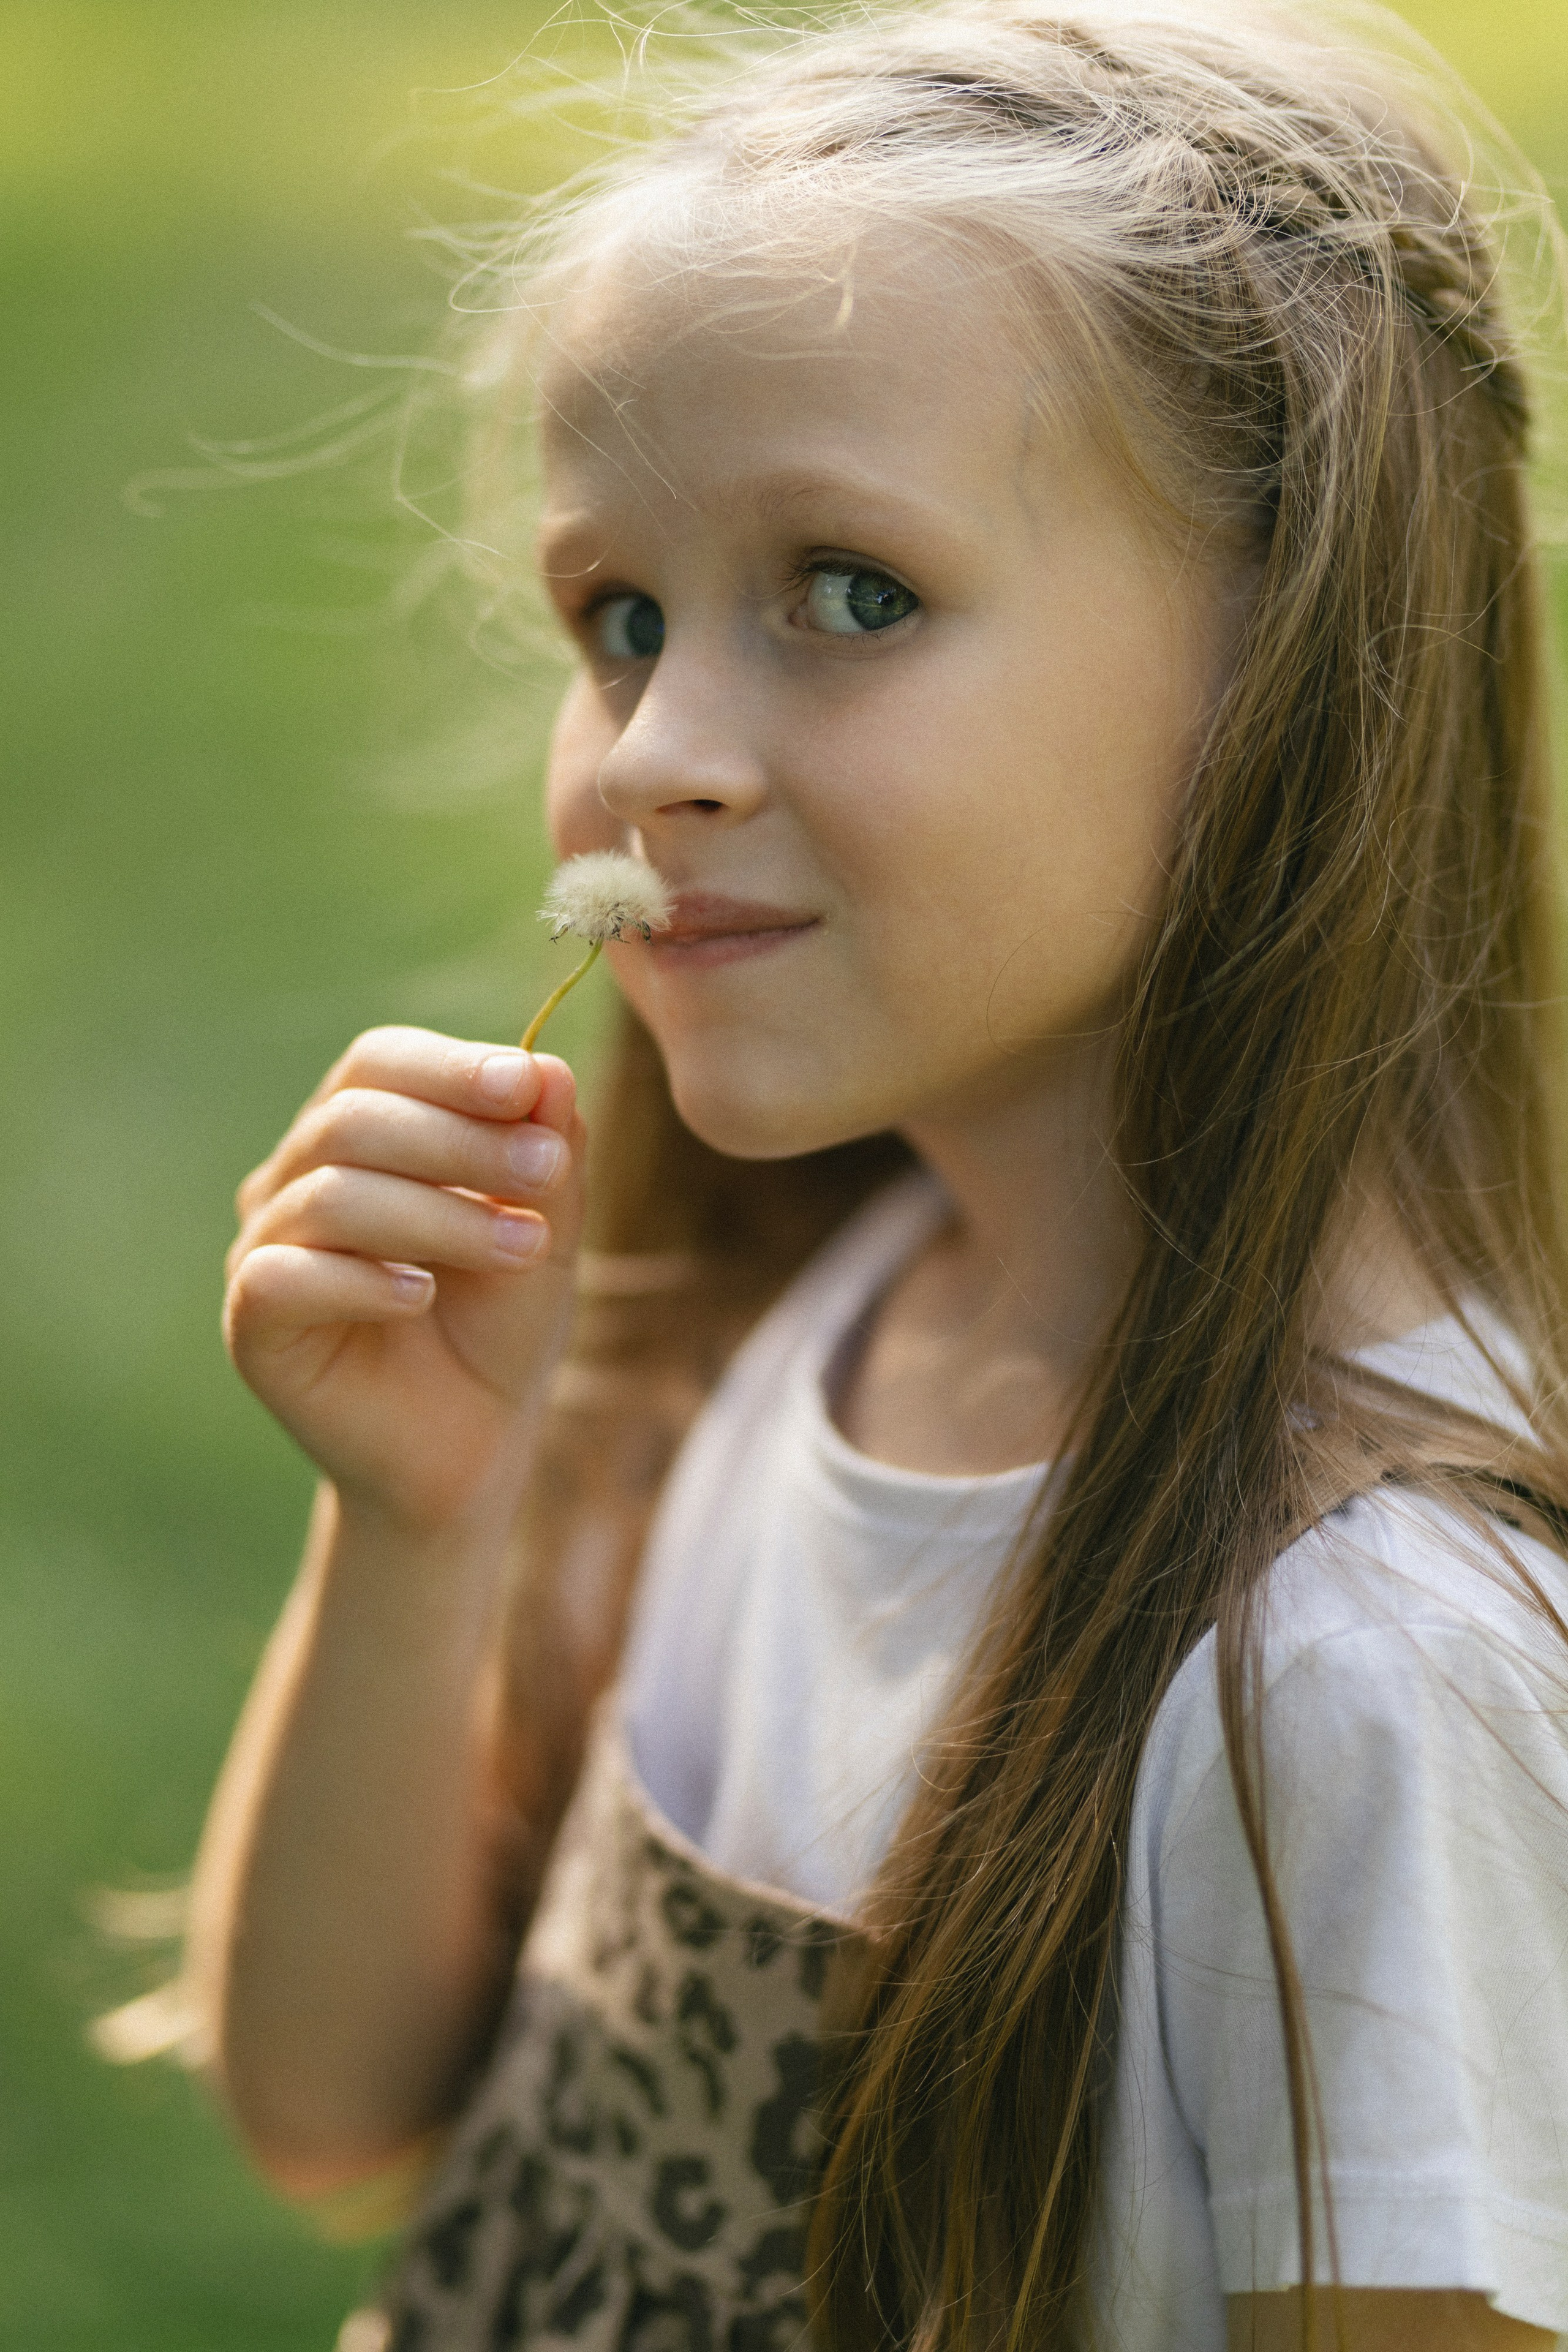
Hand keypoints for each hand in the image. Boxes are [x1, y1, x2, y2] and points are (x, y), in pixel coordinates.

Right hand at [224, 1028, 584, 1530]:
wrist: (471, 1444)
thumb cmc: (499, 1323)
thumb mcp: (546, 1230)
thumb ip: (549, 1154)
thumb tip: (548, 1070)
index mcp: (357, 1134)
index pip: (379, 1062)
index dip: (449, 1067)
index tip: (524, 1086)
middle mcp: (296, 1178)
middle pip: (352, 1118)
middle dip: (459, 1139)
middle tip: (547, 1173)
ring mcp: (265, 1249)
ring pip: (330, 1194)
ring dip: (439, 1214)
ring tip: (523, 1247)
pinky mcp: (252, 1323)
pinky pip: (286, 1278)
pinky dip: (364, 1279)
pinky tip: (424, 1296)